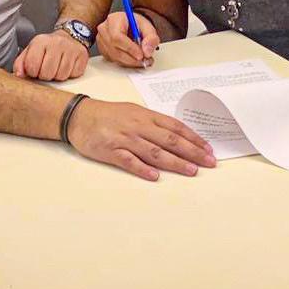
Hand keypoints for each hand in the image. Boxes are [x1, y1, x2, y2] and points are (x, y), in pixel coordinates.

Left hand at [13, 30, 88, 81]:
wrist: (69, 36)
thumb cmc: (48, 47)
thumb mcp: (31, 51)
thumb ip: (20, 63)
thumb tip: (19, 75)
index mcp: (40, 41)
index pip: (32, 66)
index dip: (32, 73)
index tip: (35, 70)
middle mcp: (56, 43)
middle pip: (47, 73)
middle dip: (45, 76)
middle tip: (47, 69)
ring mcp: (71, 48)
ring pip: (61, 76)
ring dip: (58, 76)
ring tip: (57, 67)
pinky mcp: (82, 55)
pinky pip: (74, 74)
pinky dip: (70, 74)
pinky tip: (67, 66)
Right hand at [67, 98, 216, 180]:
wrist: (80, 115)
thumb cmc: (109, 114)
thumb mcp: (134, 112)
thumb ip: (153, 123)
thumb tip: (177, 135)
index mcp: (146, 116)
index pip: (175, 127)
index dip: (194, 138)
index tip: (208, 149)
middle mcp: (139, 126)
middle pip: (170, 140)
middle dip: (192, 152)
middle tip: (209, 162)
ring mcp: (125, 139)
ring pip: (154, 151)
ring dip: (175, 162)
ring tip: (191, 171)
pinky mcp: (111, 151)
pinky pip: (129, 161)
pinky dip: (142, 168)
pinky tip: (155, 176)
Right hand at [96, 11, 159, 67]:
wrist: (130, 26)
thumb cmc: (136, 25)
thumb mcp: (148, 27)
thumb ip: (151, 38)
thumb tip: (147, 51)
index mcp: (114, 19)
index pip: (117, 36)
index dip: (129, 48)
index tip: (141, 55)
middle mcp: (104, 29)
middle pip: (115, 49)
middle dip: (131, 58)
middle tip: (145, 61)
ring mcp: (101, 39)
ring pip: (114, 56)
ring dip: (129, 62)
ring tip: (142, 60)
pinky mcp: (102, 49)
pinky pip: (113, 60)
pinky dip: (125, 62)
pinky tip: (132, 58)